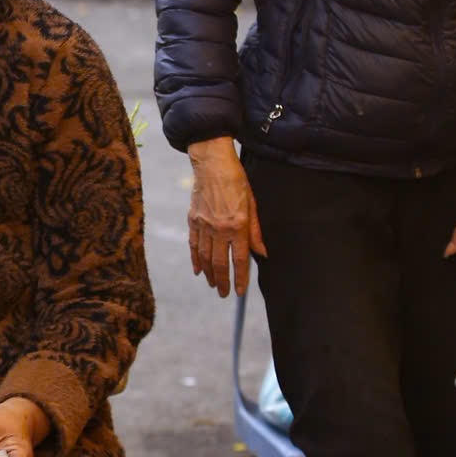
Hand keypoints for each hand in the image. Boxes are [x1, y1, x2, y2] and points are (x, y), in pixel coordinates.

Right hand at [186, 137, 265, 296]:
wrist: (211, 163)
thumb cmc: (236, 180)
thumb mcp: (252, 204)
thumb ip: (256, 231)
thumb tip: (262, 253)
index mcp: (237, 225)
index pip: (239, 259)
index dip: (240, 278)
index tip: (240, 291)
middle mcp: (219, 228)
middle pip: (220, 263)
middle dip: (222, 281)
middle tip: (223, 294)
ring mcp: (203, 225)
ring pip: (205, 257)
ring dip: (208, 274)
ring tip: (212, 285)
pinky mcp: (193, 220)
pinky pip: (193, 245)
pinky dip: (195, 259)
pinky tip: (198, 270)